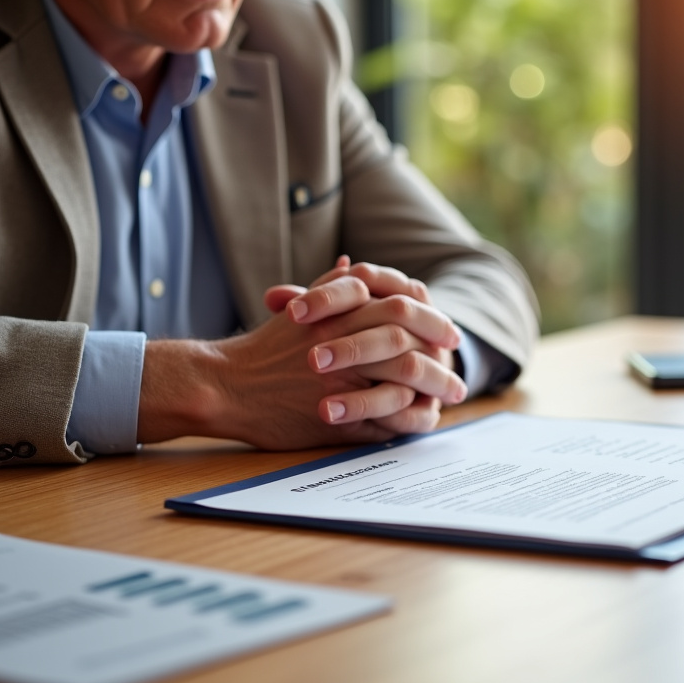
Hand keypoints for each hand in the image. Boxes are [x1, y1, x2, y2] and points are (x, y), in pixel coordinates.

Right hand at [136, 258, 465, 449]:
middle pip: (412, 345)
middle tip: (460, 372)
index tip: (450, 334)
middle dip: (441, 360)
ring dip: (434, 390)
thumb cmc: (262, 349)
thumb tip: (353, 262)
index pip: (403, 310)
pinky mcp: (338, 415)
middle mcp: (346, 344)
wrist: (224, 385)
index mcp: (341, 314)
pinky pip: (386, 417)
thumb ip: (332, 287)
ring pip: (405, 382)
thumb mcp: (301, 310)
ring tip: (453, 398)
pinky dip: (409, 418)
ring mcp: (343, 381)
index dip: (433, 322)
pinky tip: (424, 420)